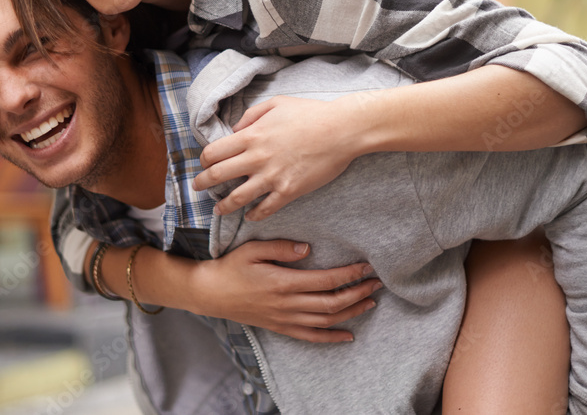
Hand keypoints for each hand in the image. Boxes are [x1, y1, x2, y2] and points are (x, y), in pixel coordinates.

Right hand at [192, 240, 381, 342]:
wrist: (210, 294)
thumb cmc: (231, 267)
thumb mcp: (253, 249)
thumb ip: (281, 248)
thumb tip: (308, 248)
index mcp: (283, 283)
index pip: (325, 280)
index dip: (349, 274)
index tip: (366, 266)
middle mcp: (287, 305)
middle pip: (332, 303)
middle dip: (358, 293)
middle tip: (376, 283)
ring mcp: (284, 319)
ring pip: (326, 321)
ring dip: (351, 312)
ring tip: (370, 302)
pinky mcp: (280, 327)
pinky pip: (310, 337)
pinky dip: (331, 337)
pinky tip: (348, 335)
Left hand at [193, 96, 360, 219]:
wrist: (342, 130)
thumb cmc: (311, 113)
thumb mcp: (276, 104)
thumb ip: (251, 116)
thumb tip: (236, 130)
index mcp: (251, 136)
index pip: (214, 153)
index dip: (204, 161)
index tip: (204, 165)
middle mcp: (257, 158)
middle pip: (218, 176)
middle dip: (202, 184)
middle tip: (198, 189)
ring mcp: (272, 177)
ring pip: (237, 198)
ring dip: (224, 206)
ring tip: (219, 210)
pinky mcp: (289, 191)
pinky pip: (265, 209)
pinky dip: (254, 215)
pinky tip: (251, 216)